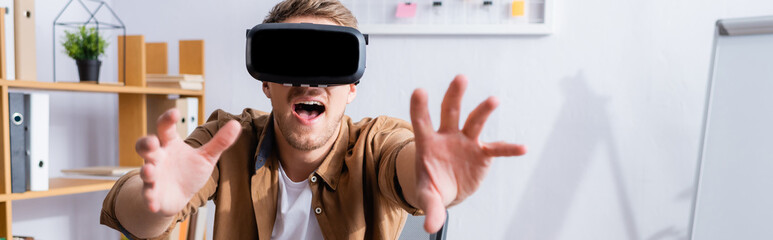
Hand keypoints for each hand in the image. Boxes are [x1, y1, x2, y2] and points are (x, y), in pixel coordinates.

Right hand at [135, 109, 240, 215]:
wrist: (180, 196)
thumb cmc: (190, 171)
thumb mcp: (206, 156)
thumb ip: (220, 141)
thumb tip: (236, 124)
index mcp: (170, 144)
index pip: (165, 128)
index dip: (167, 119)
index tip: (175, 113)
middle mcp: (158, 158)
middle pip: (145, 146)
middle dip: (146, 143)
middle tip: (153, 142)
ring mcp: (153, 176)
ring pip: (144, 171)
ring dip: (146, 171)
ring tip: (150, 170)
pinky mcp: (152, 194)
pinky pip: (148, 196)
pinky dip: (150, 199)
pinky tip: (154, 204)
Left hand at [410, 75, 526, 232]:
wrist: (447, 190)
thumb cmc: (433, 186)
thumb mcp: (428, 197)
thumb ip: (430, 208)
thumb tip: (429, 227)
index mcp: (428, 142)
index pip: (421, 121)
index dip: (419, 106)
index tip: (419, 91)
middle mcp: (448, 136)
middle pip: (451, 110)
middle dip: (455, 95)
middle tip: (460, 78)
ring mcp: (466, 142)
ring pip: (475, 121)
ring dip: (484, 110)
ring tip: (493, 100)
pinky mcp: (482, 153)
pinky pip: (497, 149)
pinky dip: (509, 149)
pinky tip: (521, 148)